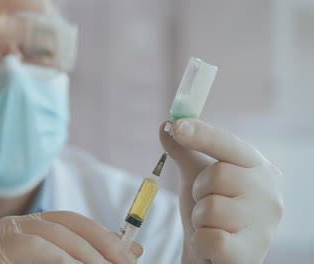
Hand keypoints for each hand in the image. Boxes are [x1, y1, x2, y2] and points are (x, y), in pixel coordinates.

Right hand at [0, 211, 142, 263]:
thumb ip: (77, 258)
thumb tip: (129, 252)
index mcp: (31, 228)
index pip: (74, 222)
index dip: (105, 235)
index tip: (130, 253)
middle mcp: (18, 223)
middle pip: (69, 222)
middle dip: (103, 241)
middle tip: (127, 262)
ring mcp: (5, 231)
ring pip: (56, 232)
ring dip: (88, 251)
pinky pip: (37, 247)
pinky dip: (63, 257)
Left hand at [160, 119, 282, 263]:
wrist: (219, 256)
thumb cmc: (213, 213)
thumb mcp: (198, 178)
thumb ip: (185, 151)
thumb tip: (165, 125)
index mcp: (259, 169)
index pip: (229, 144)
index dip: (203, 134)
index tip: (178, 126)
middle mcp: (270, 193)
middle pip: (216, 175)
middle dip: (200, 191)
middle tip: (207, 204)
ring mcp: (265, 225)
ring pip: (210, 208)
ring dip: (199, 219)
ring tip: (211, 226)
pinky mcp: (250, 253)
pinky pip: (209, 238)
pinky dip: (200, 241)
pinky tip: (212, 245)